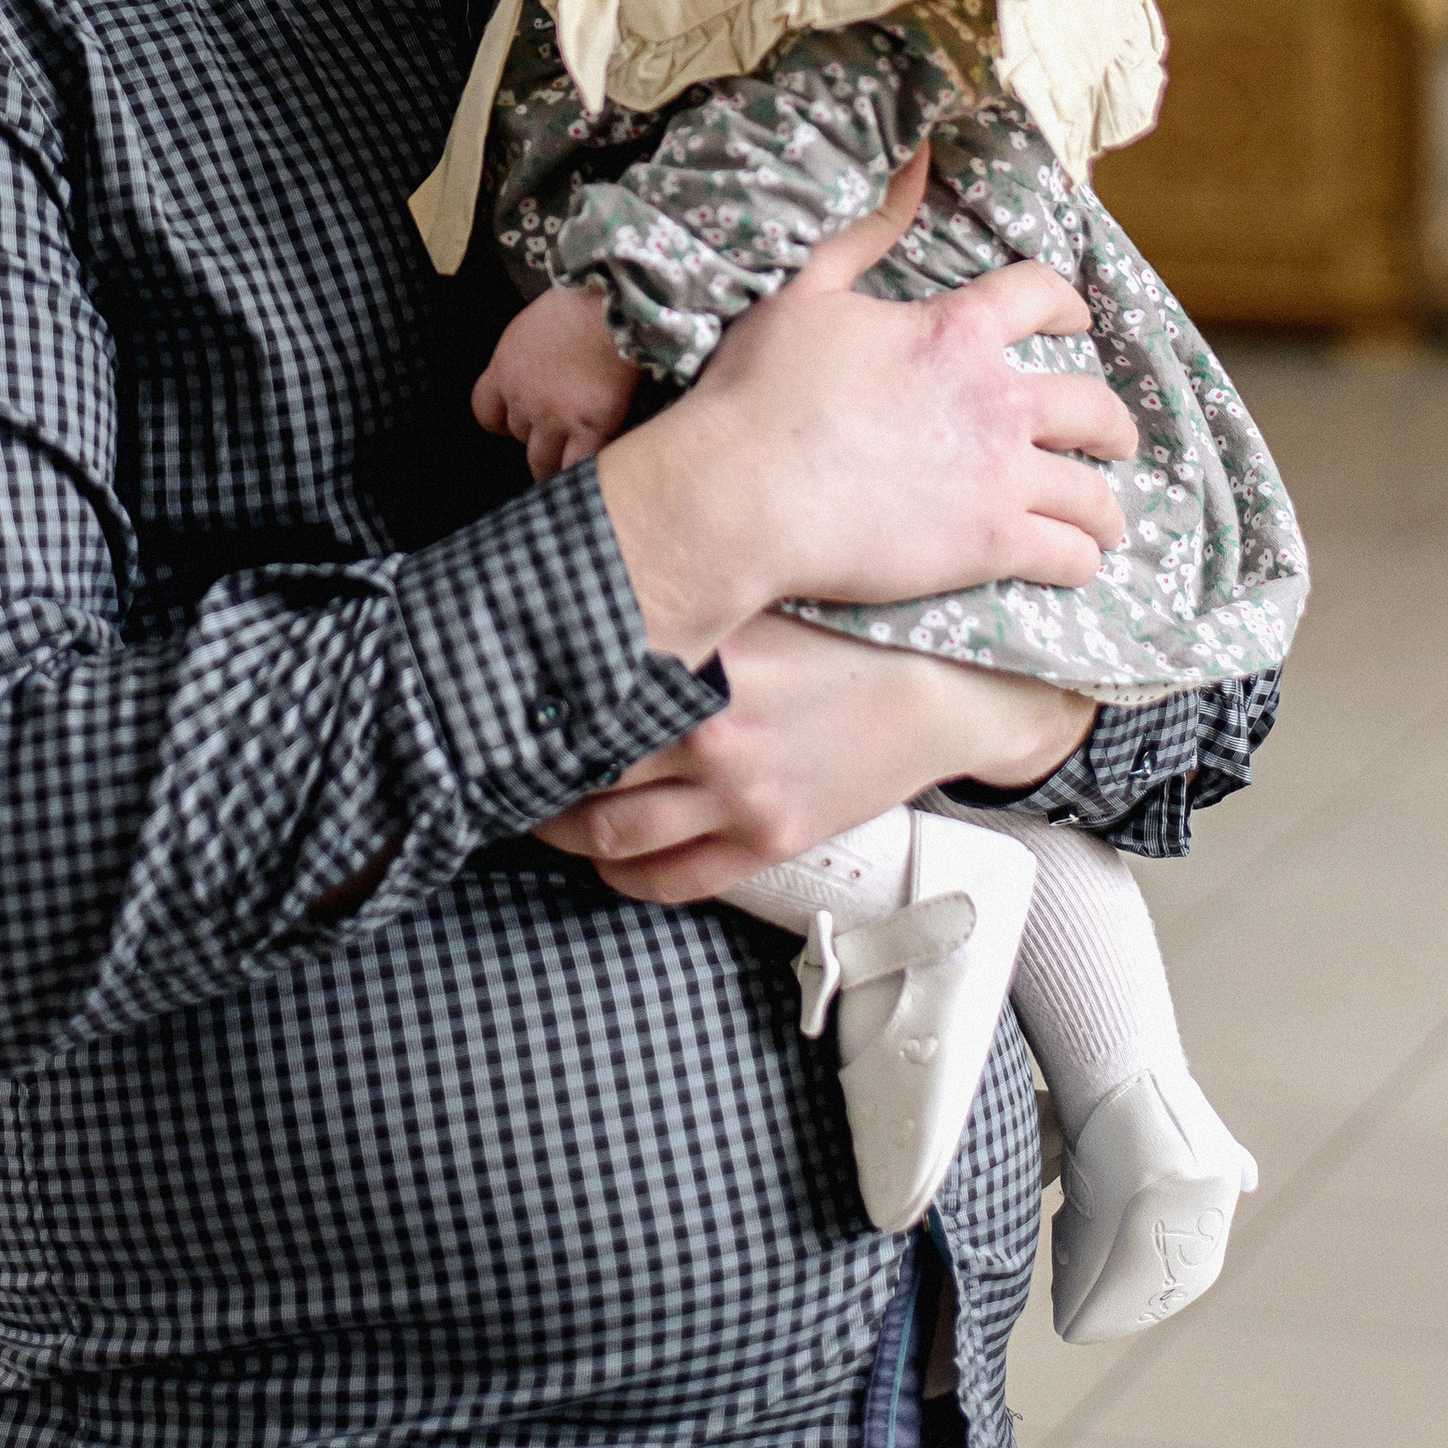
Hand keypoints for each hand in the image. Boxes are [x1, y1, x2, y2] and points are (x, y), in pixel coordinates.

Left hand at [473, 284, 640, 480]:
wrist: (609, 310)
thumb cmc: (577, 304)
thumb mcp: (532, 326)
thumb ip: (525, 356)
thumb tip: (537, 368)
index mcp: (504, 370)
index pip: (484, 411)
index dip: (499, 421)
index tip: (511, 423)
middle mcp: (522, 399)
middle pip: (518, 435)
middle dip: (534, 437)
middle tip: (552, 438)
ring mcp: (554, 418)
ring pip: (542, 460)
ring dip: (552, 465)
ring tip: (565, 469)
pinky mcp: (588, 428)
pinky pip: (578, 464)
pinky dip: (580, 470)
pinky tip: (589, 472)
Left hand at [535, 621, 1094, 901]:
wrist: (952, 691)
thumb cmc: (859, 628)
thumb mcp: (768, 592)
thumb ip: (689, 592)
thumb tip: (598, 567)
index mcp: (709, 653)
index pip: (586, 682)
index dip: (529, 697)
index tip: (495, 693)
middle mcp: (715, 729)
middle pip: (581, 766)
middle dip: (528, 770)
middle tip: (501, 758)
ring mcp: (742, 794)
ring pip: (610, 833)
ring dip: (560, 828)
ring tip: (538, 808)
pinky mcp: (770, 841)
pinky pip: (670, 880)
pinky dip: (622, 874)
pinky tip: (607, 855)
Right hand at [595, 206, 1132, 667]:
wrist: (742, 492)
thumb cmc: (762, 390)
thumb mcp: (806, 289)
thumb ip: (868, 230)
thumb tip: (916, 162)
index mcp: (956, 333)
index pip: (1040, 295)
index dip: (1066, 303)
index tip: (1075, 318)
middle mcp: (997, 400)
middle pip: (1094, 407)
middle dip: (1114, 425)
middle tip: (1116, 438)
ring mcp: (1001, 476)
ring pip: (1093, 493)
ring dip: (1105, 508)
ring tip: (1105, 523)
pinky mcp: (991, 544)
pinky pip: (1068, 555)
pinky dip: (1079, 560)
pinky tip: (1076, 563)